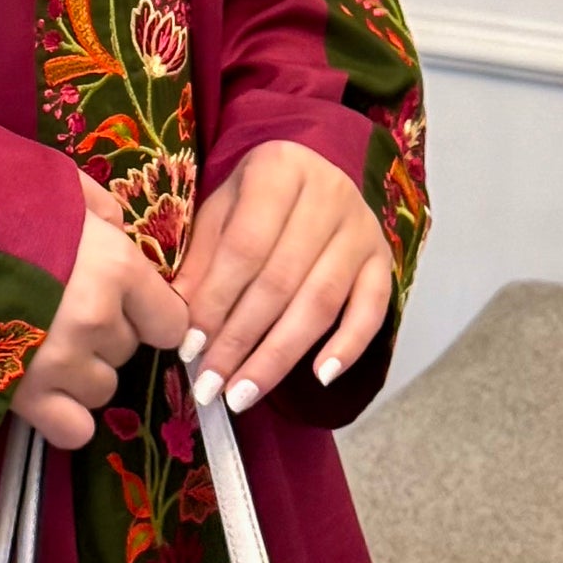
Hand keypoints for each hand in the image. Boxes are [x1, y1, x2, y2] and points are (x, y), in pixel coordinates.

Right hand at [14, 172, 189, 449]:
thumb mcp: (59, 184)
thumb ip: (102, 212)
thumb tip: (120, 233)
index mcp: (116, 267)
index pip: (170, 322)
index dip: (149, 311)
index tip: (126, 300)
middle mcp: (97, 323)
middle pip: (127, 351)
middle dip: (104, 331)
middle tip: (62, 303)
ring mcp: (60, 365)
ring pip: (100, 389)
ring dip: (81, 370)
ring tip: (41, 338)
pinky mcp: (22, 398)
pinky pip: (72, 430)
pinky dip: (63, 413)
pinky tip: (40, 383)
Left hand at [176, 140, 391, 414]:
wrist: (316, 169)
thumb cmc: (257, 195)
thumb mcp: (222, 209)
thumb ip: (202, 257)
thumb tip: (178, 316)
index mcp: (278, 169)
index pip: (244, 246)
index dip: (216, 300)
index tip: (190, 348)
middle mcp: (328, 194)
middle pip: (281, 280)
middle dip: (241, 341)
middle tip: (211, 386)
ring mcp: (361, 229)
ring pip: (320, 302)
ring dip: (279, 356)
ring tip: (243, 394)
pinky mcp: (384, 260)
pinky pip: (372, 310)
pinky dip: (348, 347)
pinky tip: (320, 378)